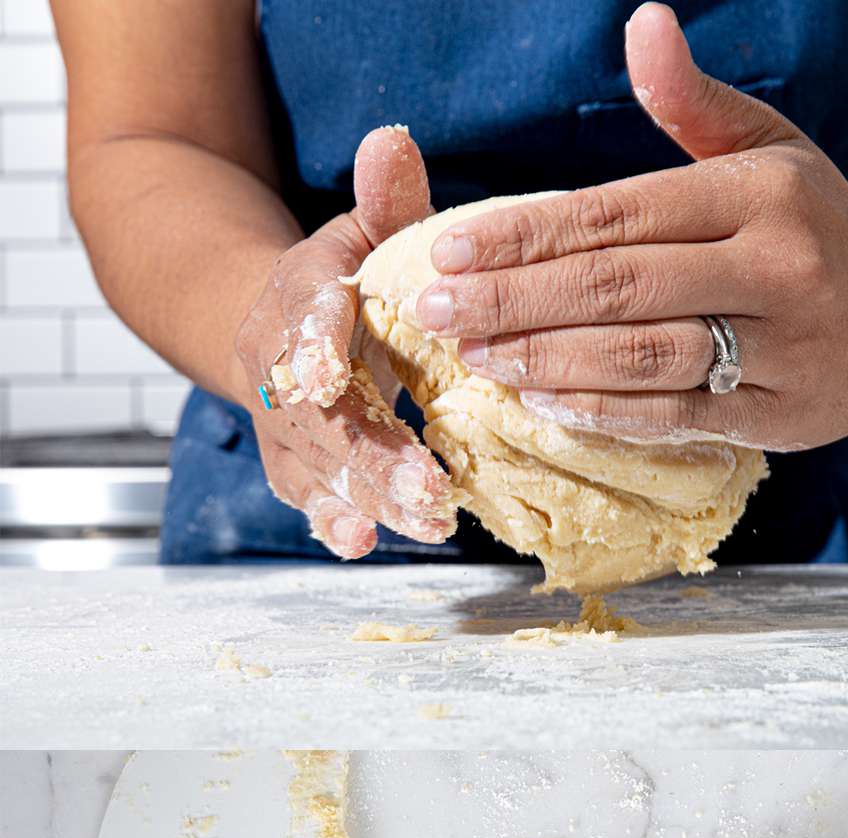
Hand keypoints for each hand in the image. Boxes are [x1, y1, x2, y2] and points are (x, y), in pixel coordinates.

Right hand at [234, 127, 454, 558]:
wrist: (273, 327)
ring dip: (370, 497)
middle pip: (318, 414)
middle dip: (371, 453)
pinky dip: (334, 522)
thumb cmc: (347, 282)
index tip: (331, 373)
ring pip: (318, 464)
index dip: (312, 344)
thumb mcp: (367, 233)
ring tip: (427, 523)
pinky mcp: (293, 465)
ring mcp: (283, 423)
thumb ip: (385, 201)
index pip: (302, 318)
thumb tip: (392, 140)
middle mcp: (280, 366)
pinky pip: (308, 496)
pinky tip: (364, 543)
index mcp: (299, 297)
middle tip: (430, 488)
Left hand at [414, 2, 847, 452]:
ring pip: (646, 355)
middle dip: (517, 300)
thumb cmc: (825, 228)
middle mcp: (776, 267)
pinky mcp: (785, 417)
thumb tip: (642, 25)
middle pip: (620, 285)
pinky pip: (681, 415)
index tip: (451, 248)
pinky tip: (546, 402)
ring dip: (550, 360)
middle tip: (439, 311)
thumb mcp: (771, 151)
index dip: (528, 233)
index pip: (619, 211)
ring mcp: (785, 349)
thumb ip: (695, 102)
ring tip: (477, 358)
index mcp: (760, 194)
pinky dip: (608, 411)